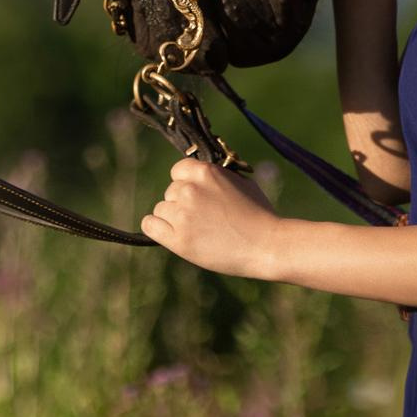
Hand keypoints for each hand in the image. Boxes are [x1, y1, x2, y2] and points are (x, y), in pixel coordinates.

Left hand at [142, 155, 281, 279]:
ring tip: (197, 229)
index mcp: (205, 172)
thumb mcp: (241, 182)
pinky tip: (173, 234)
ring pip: (161, 209)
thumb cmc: (260, 214)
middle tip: (203, 218)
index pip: (178, 170)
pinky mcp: (178, 239)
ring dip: (173, 218)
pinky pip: (150, 225)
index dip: (186, 182)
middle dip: (182, 203)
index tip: (197, 195)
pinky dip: (158, 229)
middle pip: (170, 192)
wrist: (266, 245)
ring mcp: (182, 215)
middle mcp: (189, 190)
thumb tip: (201, 173)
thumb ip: (217, 176)